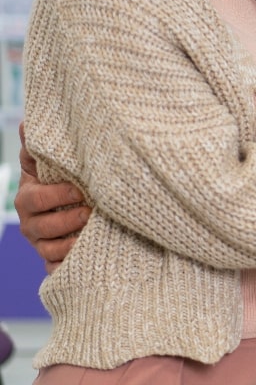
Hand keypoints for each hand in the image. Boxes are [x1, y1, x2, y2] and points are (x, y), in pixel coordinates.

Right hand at [15, 123, 89, 272]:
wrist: (75, 204)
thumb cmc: (62, 178)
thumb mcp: (50, 162)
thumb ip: (39, 147)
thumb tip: (27, 123)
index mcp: (28, 198)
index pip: (36, 199)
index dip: (58, 196)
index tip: (82, 190)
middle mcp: (31, 224)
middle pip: (42, 228)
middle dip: (67, 220)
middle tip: (91, 212)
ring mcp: (41, 244)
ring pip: (50, 250)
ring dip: (71, 243)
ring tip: (92, 232)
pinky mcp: (53, 261)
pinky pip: (57, 269)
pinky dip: (69, 265)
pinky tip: (87, 256)